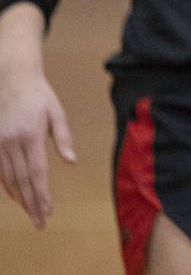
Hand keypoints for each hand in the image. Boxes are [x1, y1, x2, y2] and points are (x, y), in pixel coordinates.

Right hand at [0, 65, 75, 229]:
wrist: (10, 79)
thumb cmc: (38, 95)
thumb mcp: (56, 112)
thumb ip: (64, 138)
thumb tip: (71, 162)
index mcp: (31, 136)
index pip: (37, 173)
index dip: (42, 194)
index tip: (47, 211)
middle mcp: (11, 143)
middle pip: (22, 181)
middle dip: (31, 203)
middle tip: (40, 222)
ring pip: (8, 179)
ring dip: (19, 198)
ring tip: (30, 212)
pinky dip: (7, 185)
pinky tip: (15, 195)